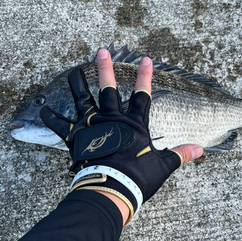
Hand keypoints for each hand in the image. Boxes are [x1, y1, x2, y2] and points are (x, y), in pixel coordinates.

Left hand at [40, 49, 202, 224]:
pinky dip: (50, 117)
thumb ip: (179, 154)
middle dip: (106, 69)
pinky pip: (60, 126)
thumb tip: (200, 150)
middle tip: (101, 51)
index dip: (145, 76)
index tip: (146, 59)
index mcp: (133, 124)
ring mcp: (93, 127)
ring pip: (83, 100)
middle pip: (109, 89)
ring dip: (76, 85)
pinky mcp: (76, 138)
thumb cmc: (138, 178)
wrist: (113, 189)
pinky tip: (41, 109)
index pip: (143, 95)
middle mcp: (112, 119)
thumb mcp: (162, 166)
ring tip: (71, 71)